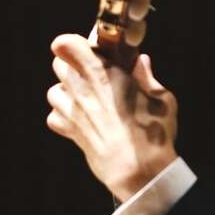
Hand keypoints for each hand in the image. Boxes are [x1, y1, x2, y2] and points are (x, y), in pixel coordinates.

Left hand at [46, 34, 178, 200]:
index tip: (89, 48)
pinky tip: (80, 119)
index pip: (66, 44)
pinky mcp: (70, 132)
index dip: (73, 43)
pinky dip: (63, 116)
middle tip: (93, 72)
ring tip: (86, 97)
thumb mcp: (161, 98)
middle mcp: (82, 88)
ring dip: (66, 91)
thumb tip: (142, 61)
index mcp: (103, 72)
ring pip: (53, 90)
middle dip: (72, 64)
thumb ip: (146, 77)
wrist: (138, 170)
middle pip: (58, 64)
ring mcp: (72, 111)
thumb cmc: (153, 132)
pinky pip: (54, 117)